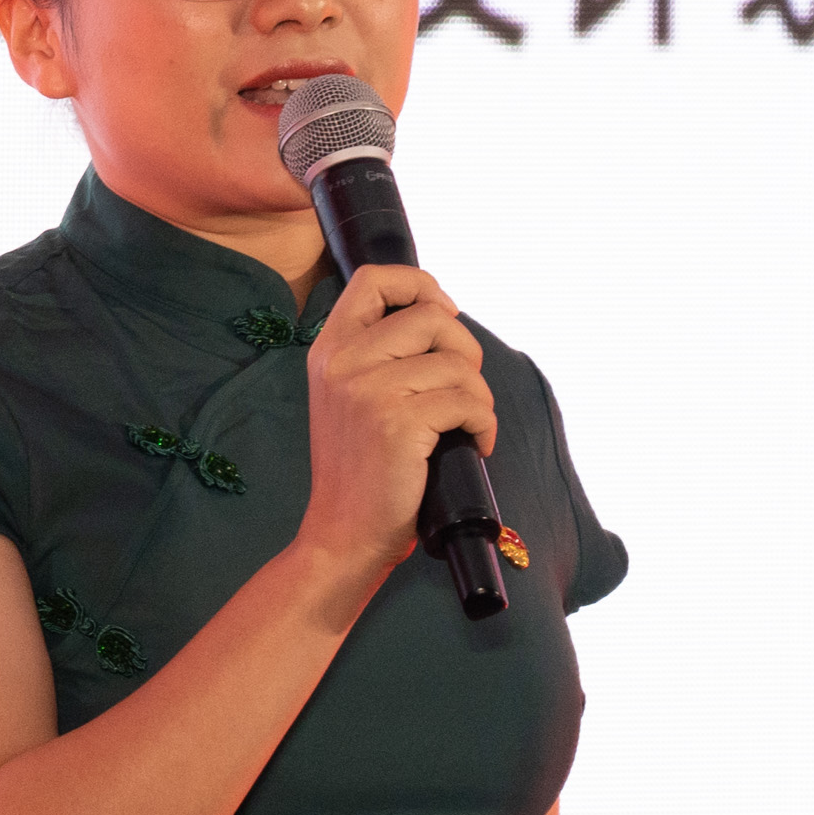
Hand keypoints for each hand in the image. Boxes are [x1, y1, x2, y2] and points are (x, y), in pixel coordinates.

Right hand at [296, 262, 494, 598]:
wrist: (342, 535)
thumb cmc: (360, 472)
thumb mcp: (349, 399)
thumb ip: (377, 356)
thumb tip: (443, 316)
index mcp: (329, 351)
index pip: (374, 279)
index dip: (421, 286)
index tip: (442, 316)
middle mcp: (343, 363)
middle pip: (431, 315)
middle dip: (465, 349)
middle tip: (462, 390)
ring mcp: (368, 391)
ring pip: (457, 363)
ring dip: (478, 396)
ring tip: (467, 426)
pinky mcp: (398, 423)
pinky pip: (468, 402)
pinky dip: (484, 425)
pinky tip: (473, 445)